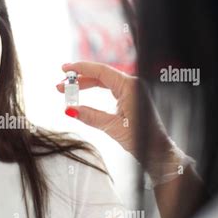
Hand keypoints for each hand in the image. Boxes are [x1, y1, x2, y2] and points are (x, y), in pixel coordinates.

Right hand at [56, 61, 172, 166]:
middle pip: (100, 75)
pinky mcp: (130, 98)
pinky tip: (82, 94)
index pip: (101, 71)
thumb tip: (69, 109)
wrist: (156, 149)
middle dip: (79, 79)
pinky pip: (109, 89)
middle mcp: (131, 85)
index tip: (65, 69)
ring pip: (103, 82)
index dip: (81, 68)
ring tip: (68, 90)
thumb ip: (90, 116)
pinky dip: (94, 91)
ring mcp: (131, 91)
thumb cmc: (141, 138)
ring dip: (85, 85)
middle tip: (61, 85)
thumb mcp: (112, 127)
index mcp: (130, 86)